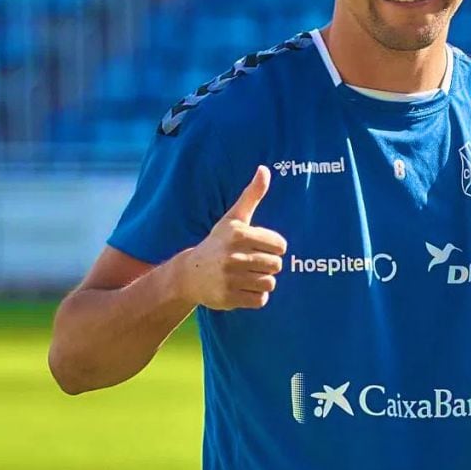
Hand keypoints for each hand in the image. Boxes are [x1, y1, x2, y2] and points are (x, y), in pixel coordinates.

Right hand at [176, 165, 287, 310]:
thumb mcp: (234, 218)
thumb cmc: (218, 242)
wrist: (190, 273)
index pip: (280, 245)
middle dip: (267, 265)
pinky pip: (260, 300)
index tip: (258, 246)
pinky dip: (255, 297)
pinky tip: (242, 288)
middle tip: (250, 262)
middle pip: (277, 265)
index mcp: (239, 234)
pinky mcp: (229, 298)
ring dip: (262, 281)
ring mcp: (231, 278)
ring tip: (246, 275)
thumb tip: (265, 169)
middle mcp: (234, 256)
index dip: (273, 247)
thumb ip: (252, 195)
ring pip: (270, 283)